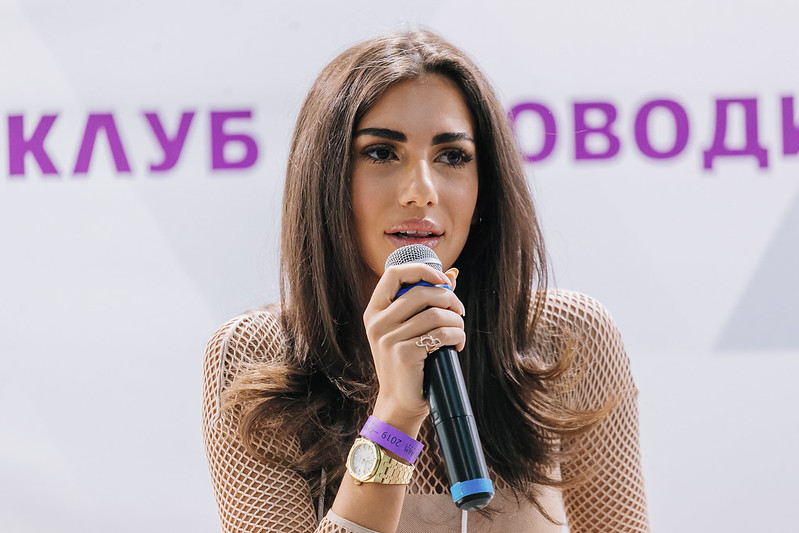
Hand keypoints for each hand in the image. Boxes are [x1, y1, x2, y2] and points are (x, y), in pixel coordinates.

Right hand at [363, 264, 463, 435]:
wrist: (399, 402)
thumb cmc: (409, 363)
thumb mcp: (411, 329)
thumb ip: (427, 301)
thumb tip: (452, 274)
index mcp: (375, 311)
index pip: (394, 274)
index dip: (421, 270)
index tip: (442, 280)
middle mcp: (377, 322)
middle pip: (422, 292)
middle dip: (449, 299)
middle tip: (459, 312)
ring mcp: (388, 338)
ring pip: (435, 314)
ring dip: (456, 322)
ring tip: (458, 333)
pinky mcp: (404, 353)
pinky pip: (440, 334)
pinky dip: (456, 337)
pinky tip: (456, 346)